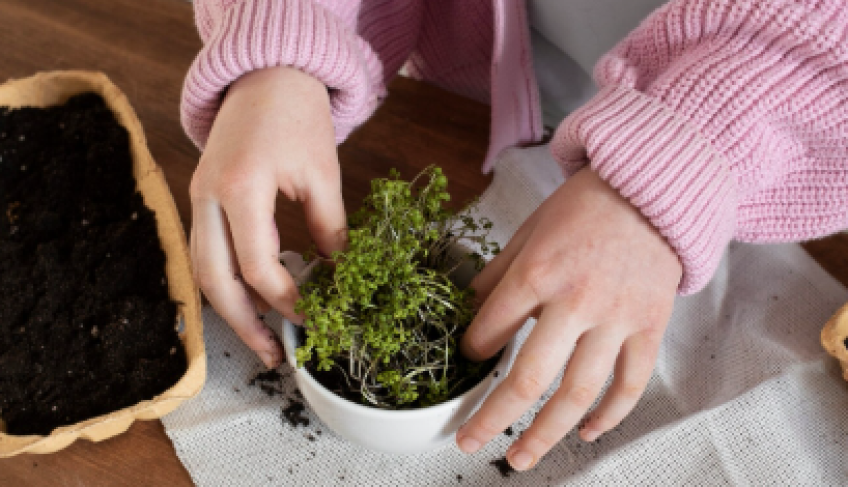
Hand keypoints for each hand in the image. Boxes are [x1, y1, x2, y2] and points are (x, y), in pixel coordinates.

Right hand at [189, 67, 345, 368]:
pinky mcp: (199, 197)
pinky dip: (226, 282)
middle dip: (243, 325)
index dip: (287, 301)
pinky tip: (252, 300)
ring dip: (229, 309)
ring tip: (261, 339)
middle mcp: (206, 196)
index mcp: (241, 187)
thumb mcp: (323, 174)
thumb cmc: (298, 116)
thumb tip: (339, 278)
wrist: (265, 74)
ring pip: (202, 270)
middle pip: (213, 280)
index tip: (315, 318)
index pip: (259, 266)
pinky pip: (205, 252)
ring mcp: (196, 196)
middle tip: (273, 357)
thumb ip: (329, 229)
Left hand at [456, 167, 681, 469]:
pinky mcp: (650, 327)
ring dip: (546, 433)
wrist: (654, 187)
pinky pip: (630, 384)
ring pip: (578, 393)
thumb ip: (499, 273)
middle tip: (469, 443)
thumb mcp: (530, 229)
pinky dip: (610, 416)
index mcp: (539, 271)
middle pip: (529, 377)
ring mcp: (617, 319)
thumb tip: (469, 309)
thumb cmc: (587, 205)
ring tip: (521, 458)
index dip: (472, 351)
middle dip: (493, 417)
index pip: (491, 330)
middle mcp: (576, 301)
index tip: (468, 360)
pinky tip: (587, 433)